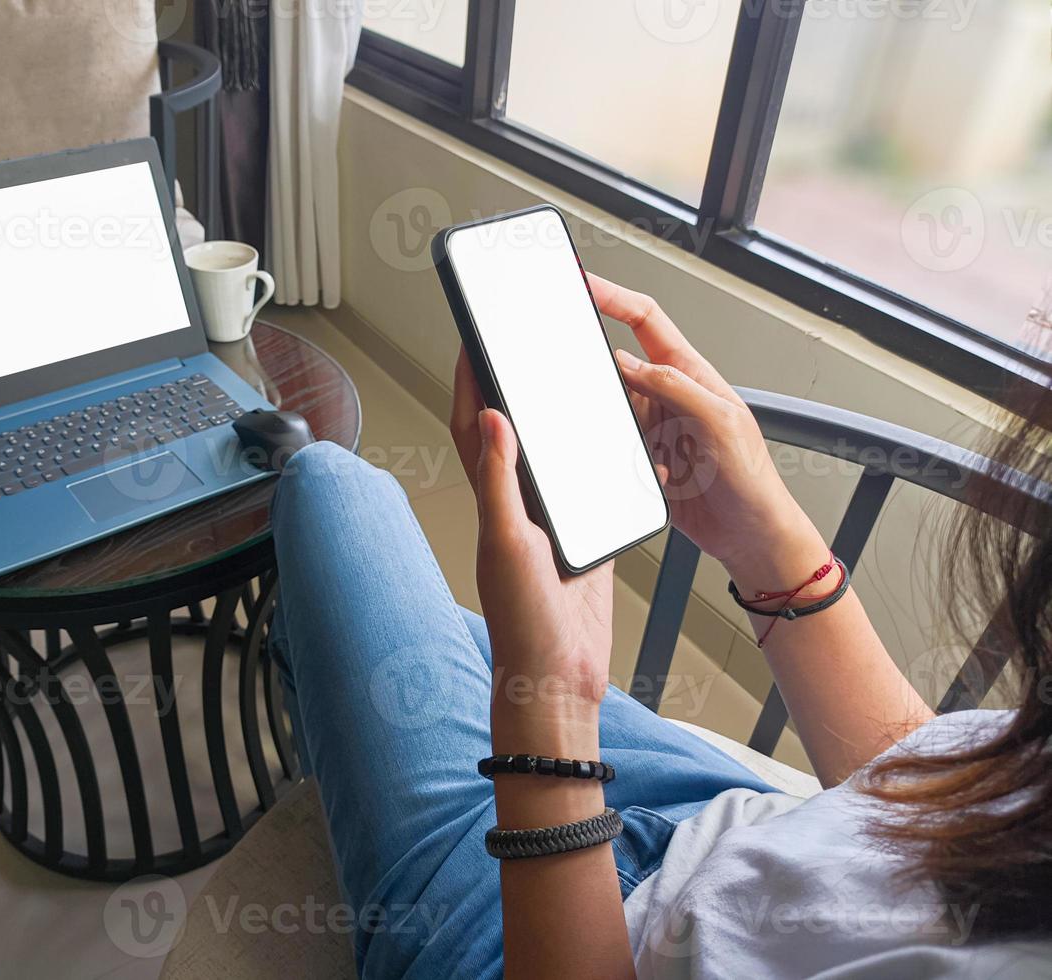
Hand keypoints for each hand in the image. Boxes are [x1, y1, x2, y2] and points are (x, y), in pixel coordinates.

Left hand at [450, 352, 611, 754]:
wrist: (560, 677)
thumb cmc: (525, 623)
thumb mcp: (509, 544)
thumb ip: (500, 481)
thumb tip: (488, 417)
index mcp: (493, 502)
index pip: (472, 428)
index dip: (468, 382)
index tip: (473, 338)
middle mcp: (518, 507)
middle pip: (511, 432)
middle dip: (512, 386)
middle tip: (520, 342)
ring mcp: (551, 522)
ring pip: (551, 456)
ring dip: (554, 419)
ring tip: (564, 375)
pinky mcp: (584, 537)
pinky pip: (590, 487)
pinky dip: (596, 459)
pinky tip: (610, 438)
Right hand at [585, 273, 827, 587]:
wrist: (748, 535)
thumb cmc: (752, 480)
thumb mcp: (720, 422)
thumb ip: (675, 386)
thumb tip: (629, 362)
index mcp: (691, 374)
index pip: (645, 319)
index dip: (614, 296)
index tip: (583, 283)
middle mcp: (667, 396)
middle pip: (616, 362)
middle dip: (594, 365)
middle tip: (571, 365)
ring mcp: (652, 428)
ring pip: (608, 408)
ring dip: (608, 423)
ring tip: (625, 438)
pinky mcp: (640, 459)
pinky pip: (609, 445)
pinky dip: (612, 454)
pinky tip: (637, 469)